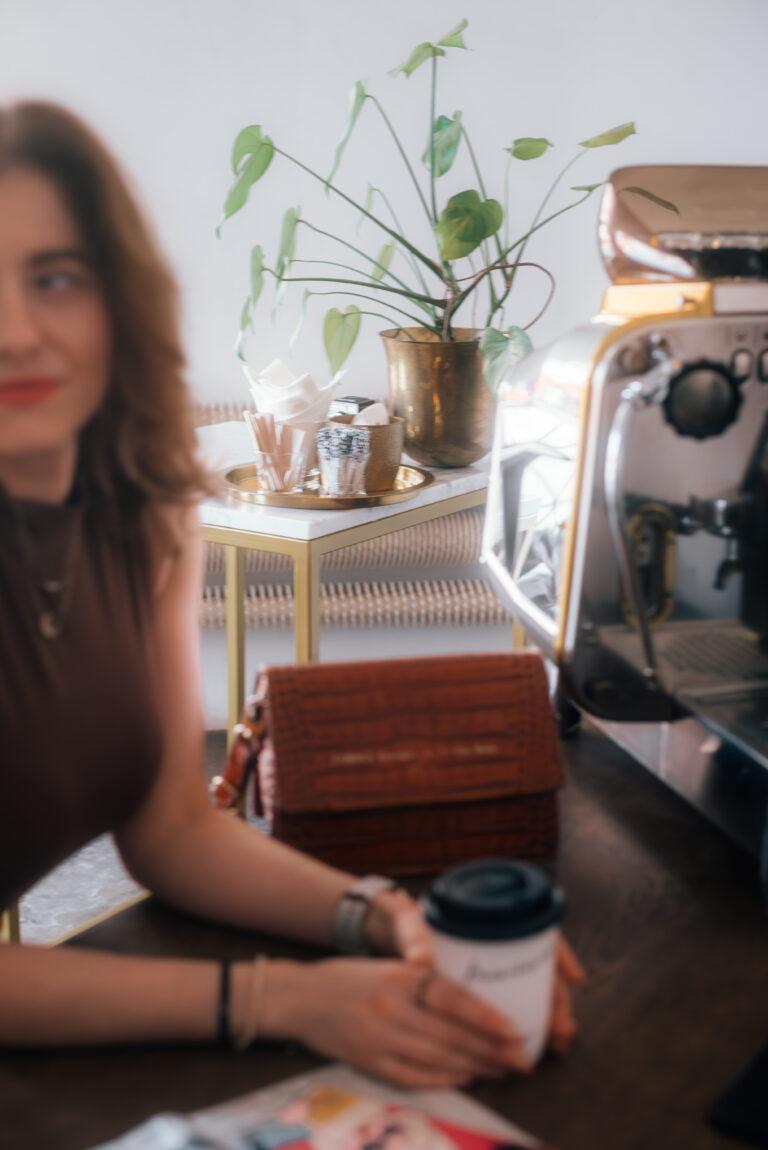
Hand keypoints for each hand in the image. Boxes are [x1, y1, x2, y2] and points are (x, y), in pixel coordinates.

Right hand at [266, 957, 529, 1087]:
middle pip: (453, 1035)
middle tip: (522, 1060)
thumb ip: (424, 982)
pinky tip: (465, 1078)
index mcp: (400, 976)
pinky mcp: (368, 1062)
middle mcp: (392, 1007)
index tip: (517, 1032)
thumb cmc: (349, 977)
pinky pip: (413, 1076)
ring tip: (501, 1070)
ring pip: (438, 1059)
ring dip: (475, 1067)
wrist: (299, 997)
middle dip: (493, 1050)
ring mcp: (379, 1038)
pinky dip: (443, 1079)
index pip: (454, 999)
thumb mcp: (388, 967)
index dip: (489, 1019)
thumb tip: (472, 1005)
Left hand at [365, 889, 585, 1057]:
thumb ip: (416, 940)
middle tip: (563, 1029)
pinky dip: (531, 1021)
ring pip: (536, 987)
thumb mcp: (413, 927)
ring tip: (558, 1043)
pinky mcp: (492, 985)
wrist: (396, 936)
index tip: (574, 979)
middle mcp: (503, 937)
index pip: (538, 928)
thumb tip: (419, 962)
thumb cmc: (410, 925)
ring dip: (550, 1014)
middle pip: (542, 966)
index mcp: (490, 916)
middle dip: (557, 998)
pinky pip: (520, 1002)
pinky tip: (540, 1042)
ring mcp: (500, 963)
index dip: (560, 953)